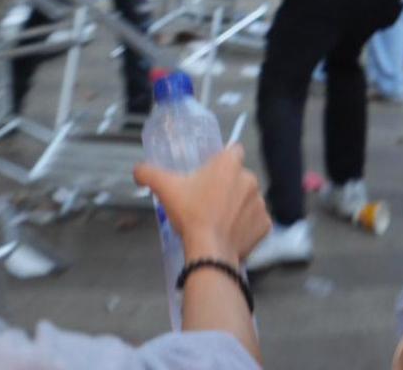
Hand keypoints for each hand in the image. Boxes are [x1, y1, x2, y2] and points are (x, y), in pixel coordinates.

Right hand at [134, 144, 268, 264]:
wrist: (210, 251)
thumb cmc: (190, 214)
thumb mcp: (165, 189)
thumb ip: (148, 173)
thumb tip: (137, 170)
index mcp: (229, 164)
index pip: (233, 151)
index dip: (223, 160)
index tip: (211, 173)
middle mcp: (250, 178)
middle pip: (239, 177)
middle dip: (228, 186)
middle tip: (209, 200)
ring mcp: (260, 203)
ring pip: (248, 199)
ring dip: (238, 206)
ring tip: (219, 220)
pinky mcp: (265, 224)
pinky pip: (256, 221)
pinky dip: (247, 226)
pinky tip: (231, 233)